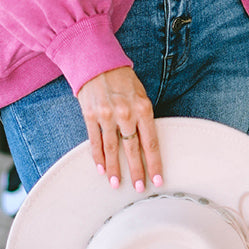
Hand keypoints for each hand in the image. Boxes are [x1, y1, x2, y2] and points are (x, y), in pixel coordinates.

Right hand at [76, 66, 162, 190]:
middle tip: (140, 188)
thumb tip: (145, 143)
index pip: (150, 142)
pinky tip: (101, 169)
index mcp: (143, 108)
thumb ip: (143, 117)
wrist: (97, 61)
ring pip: (112, 149)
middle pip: (133, 149)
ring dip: (115, 169)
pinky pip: (95, 141)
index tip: (157, 179)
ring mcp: (106, 115)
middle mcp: (125, 113)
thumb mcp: (140, 94)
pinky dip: (98, 157)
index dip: (154, 163)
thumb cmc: (122, 80)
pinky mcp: (90, 115)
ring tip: (117, 184)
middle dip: (137, 171)